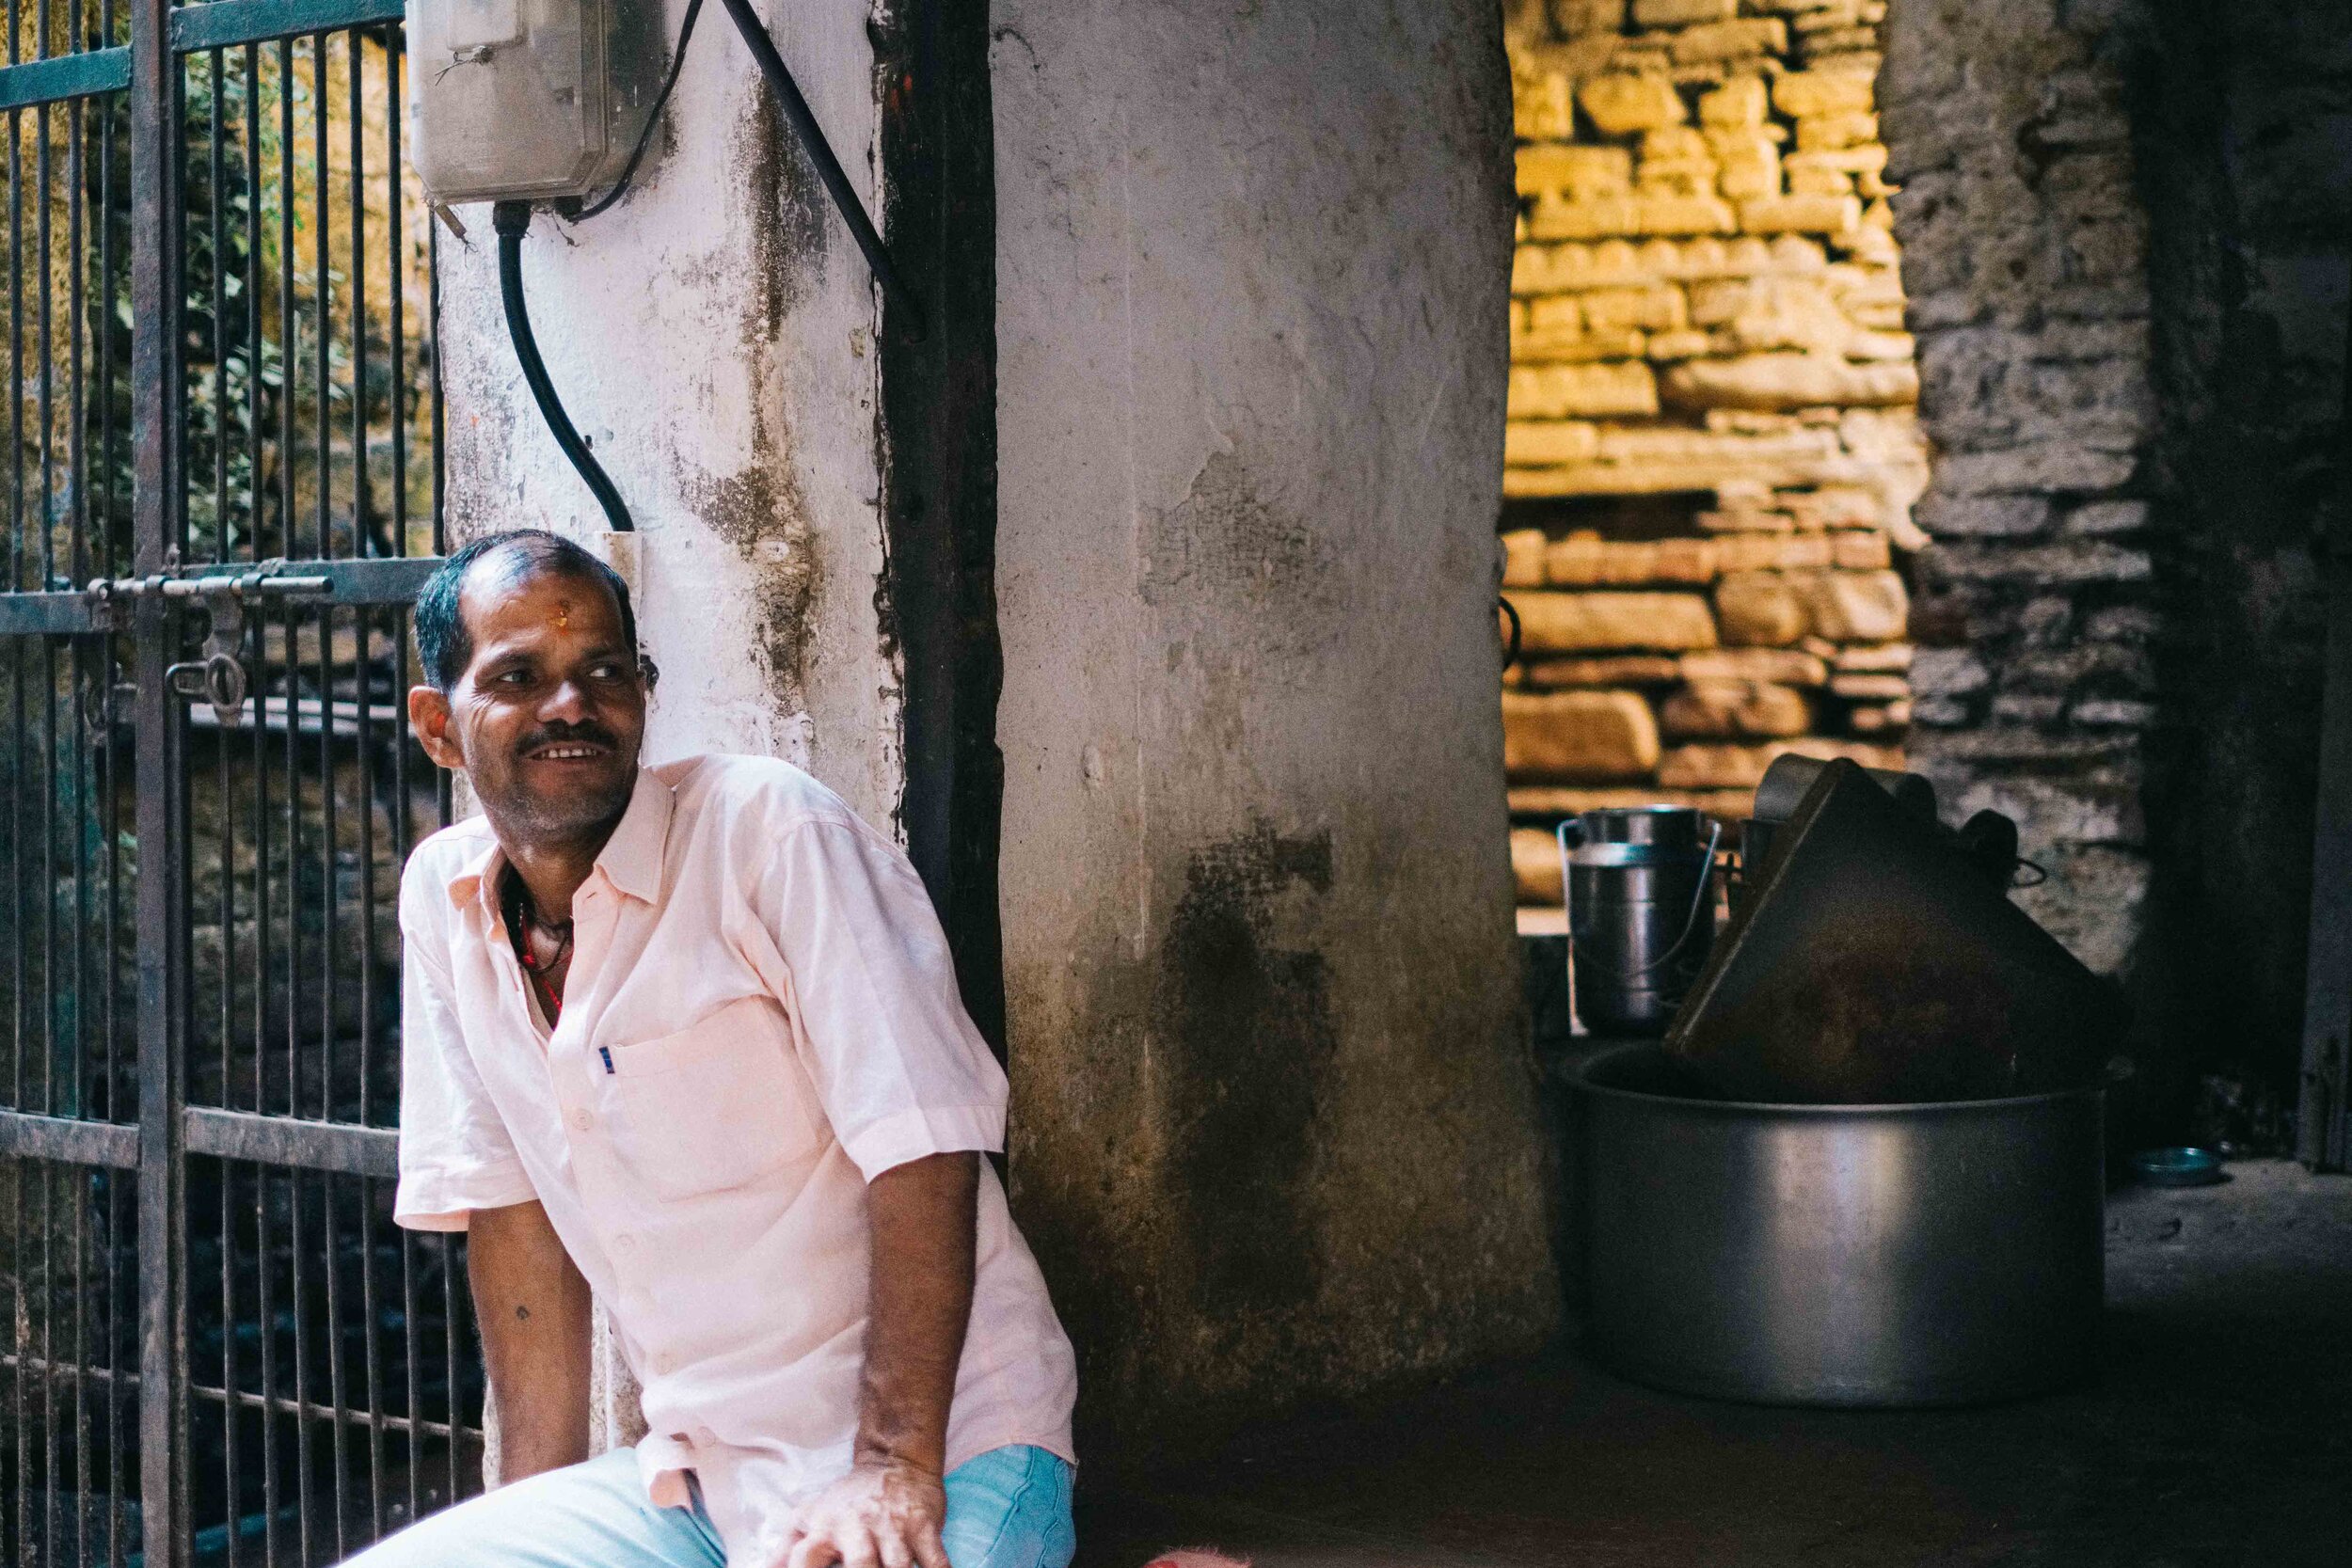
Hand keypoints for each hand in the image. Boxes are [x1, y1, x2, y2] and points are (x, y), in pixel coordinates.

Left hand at [782, 1459, 949, 1567]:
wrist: (894, 1461)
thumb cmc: (847, 1500)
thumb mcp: (810, 1516)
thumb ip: (786, 1550)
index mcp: (825, 1527)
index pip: (803, 1559)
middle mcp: (858, 1525)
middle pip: (861, 1564)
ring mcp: (893, 1525)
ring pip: (898, 1565)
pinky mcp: (924, 1523)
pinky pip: (934, 1557)